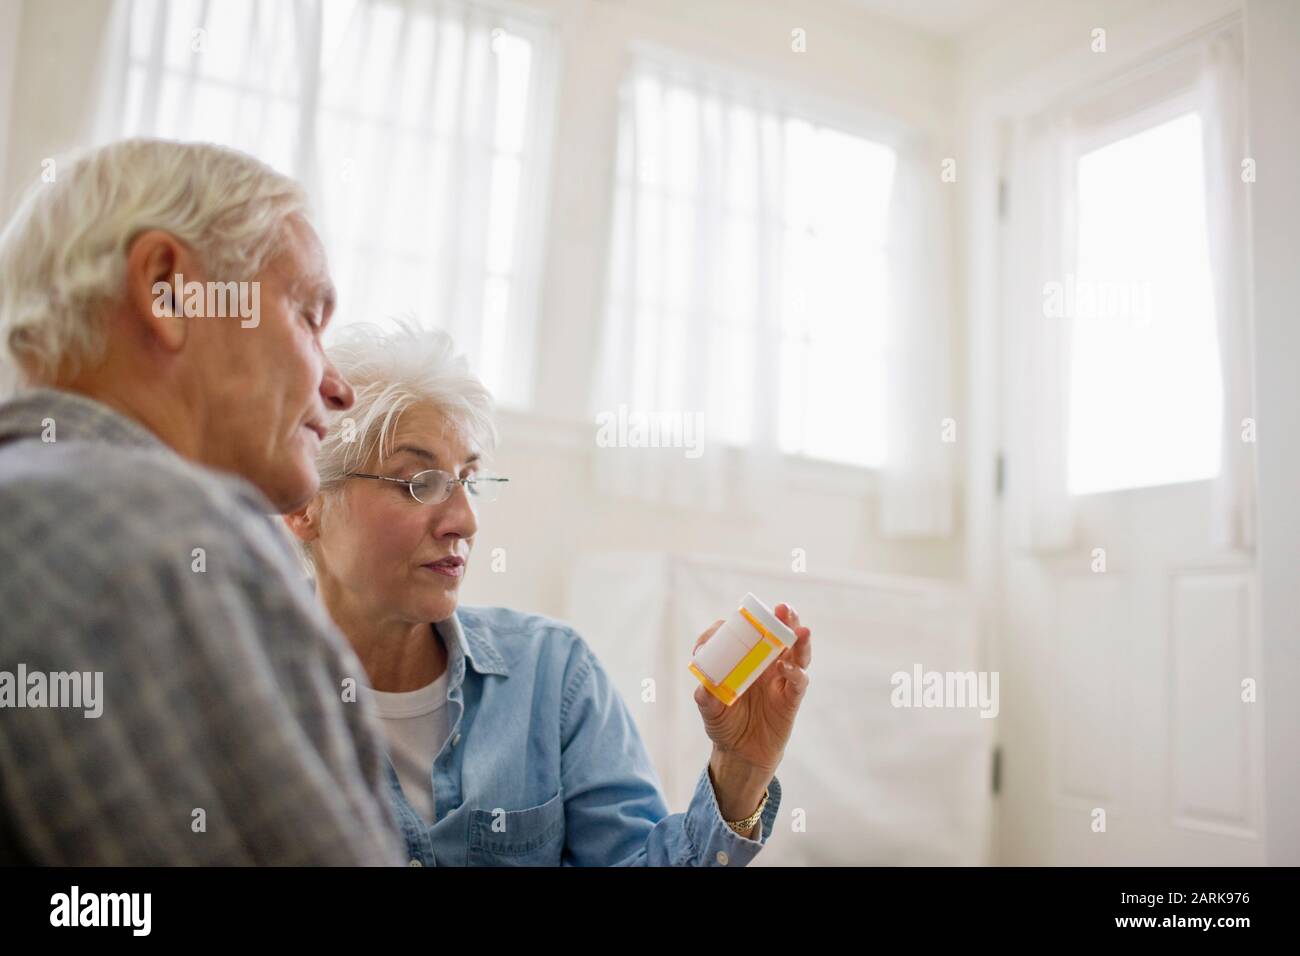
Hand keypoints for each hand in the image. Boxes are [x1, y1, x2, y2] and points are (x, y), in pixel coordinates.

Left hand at [692, 603, 810, 817]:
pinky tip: (787, 668)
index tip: (735, 618)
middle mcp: (766, 664)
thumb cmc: (725, 724)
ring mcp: (781, 679)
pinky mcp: (791, 698)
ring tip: (798, 628)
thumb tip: (704, 687)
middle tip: (783, 608)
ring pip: (796, 653)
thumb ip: (707, 699)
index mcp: (745, 659)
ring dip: (798, 639)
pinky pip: (798, 681)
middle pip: (779, 635)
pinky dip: (795, 673)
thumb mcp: (711, 711)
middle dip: (783, 619)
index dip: (744, 623)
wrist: (742, 754)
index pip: (748, 634)